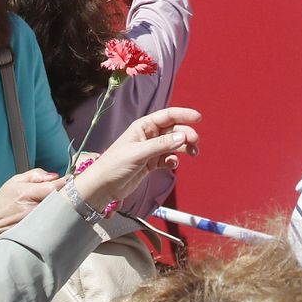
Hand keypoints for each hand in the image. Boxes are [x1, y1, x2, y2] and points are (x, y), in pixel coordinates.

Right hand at [0, 169, 63, 255]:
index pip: (54, 186)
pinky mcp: (36, 234)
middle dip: (65, 195)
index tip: (72, 179)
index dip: (66, 182)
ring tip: (60, 204)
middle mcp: (32, 209)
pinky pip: (51, 223)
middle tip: (69, 192)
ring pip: (57, 212)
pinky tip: (53, 216)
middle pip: (59, 200)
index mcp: (26, 192)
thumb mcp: (14, 181)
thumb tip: (56, 175)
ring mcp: (35, 223)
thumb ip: (36, 175)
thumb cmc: (1, 202)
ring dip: (61, 208)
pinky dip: (55, 219)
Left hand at [72, 106, 200, 207]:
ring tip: (193, 153)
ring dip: (184, 147)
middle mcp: (148, 135)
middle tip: (195, 142)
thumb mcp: (139, 153)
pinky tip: (172, 164)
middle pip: (173, 130)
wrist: (103, 187)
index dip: (183, 115)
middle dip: (186, 134)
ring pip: (173, 144)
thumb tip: (183, 136)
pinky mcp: (151, 163)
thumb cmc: (116, 164)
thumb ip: (161, 145)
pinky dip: (173, 160)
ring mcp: (151, 150)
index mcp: (143, 126)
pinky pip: (168, 158)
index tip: (198, 118)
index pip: (167, 115)